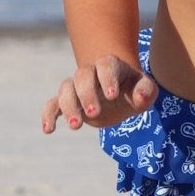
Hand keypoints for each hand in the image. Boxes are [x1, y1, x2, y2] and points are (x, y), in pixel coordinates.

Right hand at [41, 55, 157, 133]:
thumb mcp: (146, 91)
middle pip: (82, 75)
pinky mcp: (68, 102)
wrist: (120, 95)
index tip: (112, 96)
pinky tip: (48, 130)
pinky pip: (52, 104)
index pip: (106, 65)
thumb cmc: (135, 90)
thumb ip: (146, 91)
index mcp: (110, 65)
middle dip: (86, 94)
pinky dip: (48, 115)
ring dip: (68, 107)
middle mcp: (91, 73)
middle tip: (95, 113)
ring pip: (65, 89)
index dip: (107, 78)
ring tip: (76, 126)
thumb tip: (140, 97)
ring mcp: (77, 87)